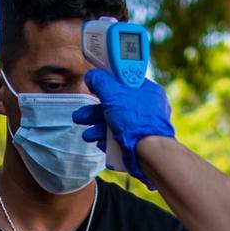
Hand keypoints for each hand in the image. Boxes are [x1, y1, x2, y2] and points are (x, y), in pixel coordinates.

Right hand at [73, 69, 174, 184]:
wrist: (149, 154)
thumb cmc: (136, 121)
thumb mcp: (114, 94)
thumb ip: (101, 81)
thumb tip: (92, 76)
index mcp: (147, 91)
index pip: (125, 81)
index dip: (109, 82)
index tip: (95, 86)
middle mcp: (146, 108)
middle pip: (115, 105)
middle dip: (94, 111)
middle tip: (80, 115)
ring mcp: (142, 127)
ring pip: (115, 123)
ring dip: (97, 128)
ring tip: (87, 135)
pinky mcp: (138, 143)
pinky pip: (119, 138)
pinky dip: (107, 140)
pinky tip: (99, 142)